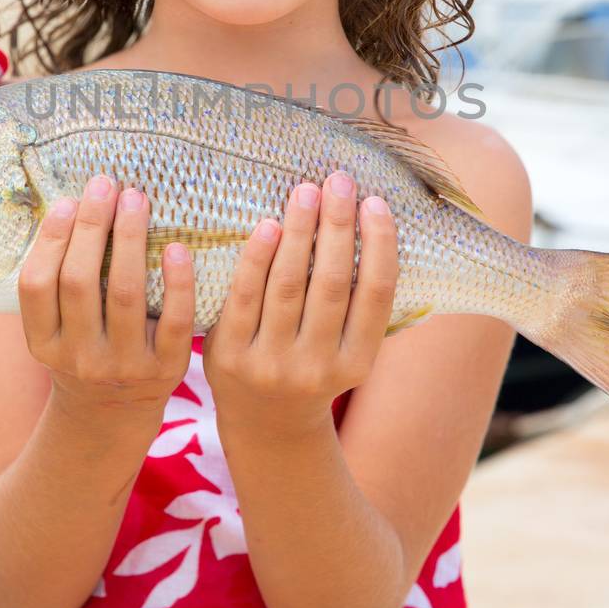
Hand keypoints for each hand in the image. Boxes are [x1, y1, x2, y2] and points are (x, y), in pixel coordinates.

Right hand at [19, 174, 195, 416]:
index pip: (37, 285)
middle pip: (80, 281)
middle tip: (104, 184)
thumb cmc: (84, 350)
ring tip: (135, 198)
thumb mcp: (55, 330)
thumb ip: (56, 283)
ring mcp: (124, 365)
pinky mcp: (166, 369)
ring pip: (125, 293)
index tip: (66, 201)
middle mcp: (79, 357)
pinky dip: (177, 282)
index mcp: (44, 343)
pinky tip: (177, 247)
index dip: (50, 240)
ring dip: (129, 239)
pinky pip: (174, 320)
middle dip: (91, 226)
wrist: (114, 414)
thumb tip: (70, 206)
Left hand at [203, 172, 398, 439]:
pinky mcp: (228, 356)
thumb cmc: (314, 370)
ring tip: (306, 191)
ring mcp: (270, 364)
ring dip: (299, 231)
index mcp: (356, 364)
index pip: (376, 296)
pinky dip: (257, 257)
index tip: (376, 203)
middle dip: (337, 226)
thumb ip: (359, 305)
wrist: (265, 426)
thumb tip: (374, 223)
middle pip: (332, 284)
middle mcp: (316, 367)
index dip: (380, 246)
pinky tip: (268, 225)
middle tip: (339, 180)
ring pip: (288, 285)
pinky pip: (244, 296)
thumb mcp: (347, 352)